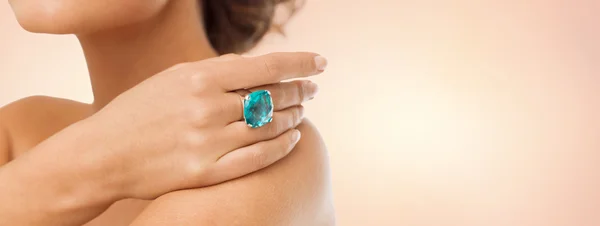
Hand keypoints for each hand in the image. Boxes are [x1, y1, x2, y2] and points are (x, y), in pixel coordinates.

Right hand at [82, 52, 325, 199]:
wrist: (102, 154)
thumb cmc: (139, 111)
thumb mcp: (171, 78)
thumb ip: (213, 70)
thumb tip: (252, 65)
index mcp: (199, 78)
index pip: (266, 66)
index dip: (300, 63)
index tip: (320, 63)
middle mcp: (206, 109)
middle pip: (273, 97)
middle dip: (300, 91)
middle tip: (312, 90)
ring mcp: (207, 143)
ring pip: (269, 128)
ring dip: (294, 118)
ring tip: (302, 112)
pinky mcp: (205, 172)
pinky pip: (257, 159)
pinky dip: (281, 147)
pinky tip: (292, 139)